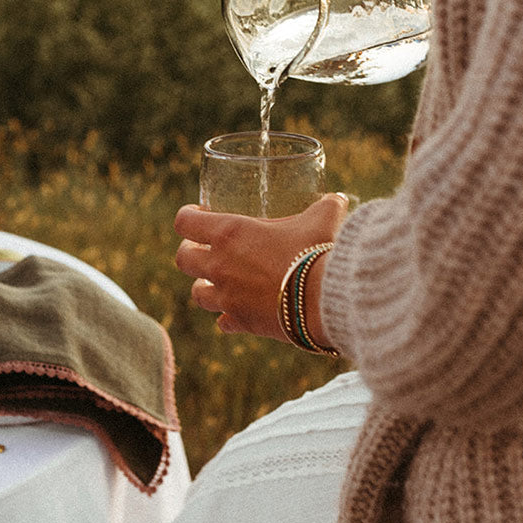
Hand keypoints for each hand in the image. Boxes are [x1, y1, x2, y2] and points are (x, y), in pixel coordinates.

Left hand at [174, 194, 347, 341]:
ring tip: (217, 280)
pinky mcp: (242, 322)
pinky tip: (239, 311)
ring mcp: (228, 297)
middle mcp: (220, 266)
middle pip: (183, 259)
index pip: (185, 222)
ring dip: (204, 285)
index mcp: (229, 234)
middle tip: (203, 247)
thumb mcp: (322, 218)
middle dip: (189, 251)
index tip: (199, 213)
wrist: (325, 299)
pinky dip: (228, 316)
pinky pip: (223, 321)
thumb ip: (327, 206)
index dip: (187, 216)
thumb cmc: (317, 250)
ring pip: (198, 293)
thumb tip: (338, 199)